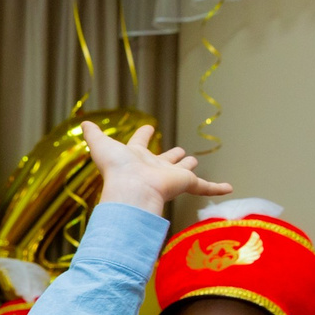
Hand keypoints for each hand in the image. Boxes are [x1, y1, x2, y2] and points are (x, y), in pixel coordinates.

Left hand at [82, 121, 230, 214]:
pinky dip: (217, 188)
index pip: (139, 143)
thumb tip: (84, 123)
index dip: (143, 135)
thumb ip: (93, 135)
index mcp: (135, 157)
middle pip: (164, 159)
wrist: (132, 190)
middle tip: (179, 153)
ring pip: (181, 171)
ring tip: (192, 162)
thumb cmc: (116, 169)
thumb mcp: (101, 146)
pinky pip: (204, 187)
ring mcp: (169, 177)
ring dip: (187, 168)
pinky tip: (229, 188)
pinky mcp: (184, 184)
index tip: (149, 128)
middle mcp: (153, 167)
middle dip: (171, 156)